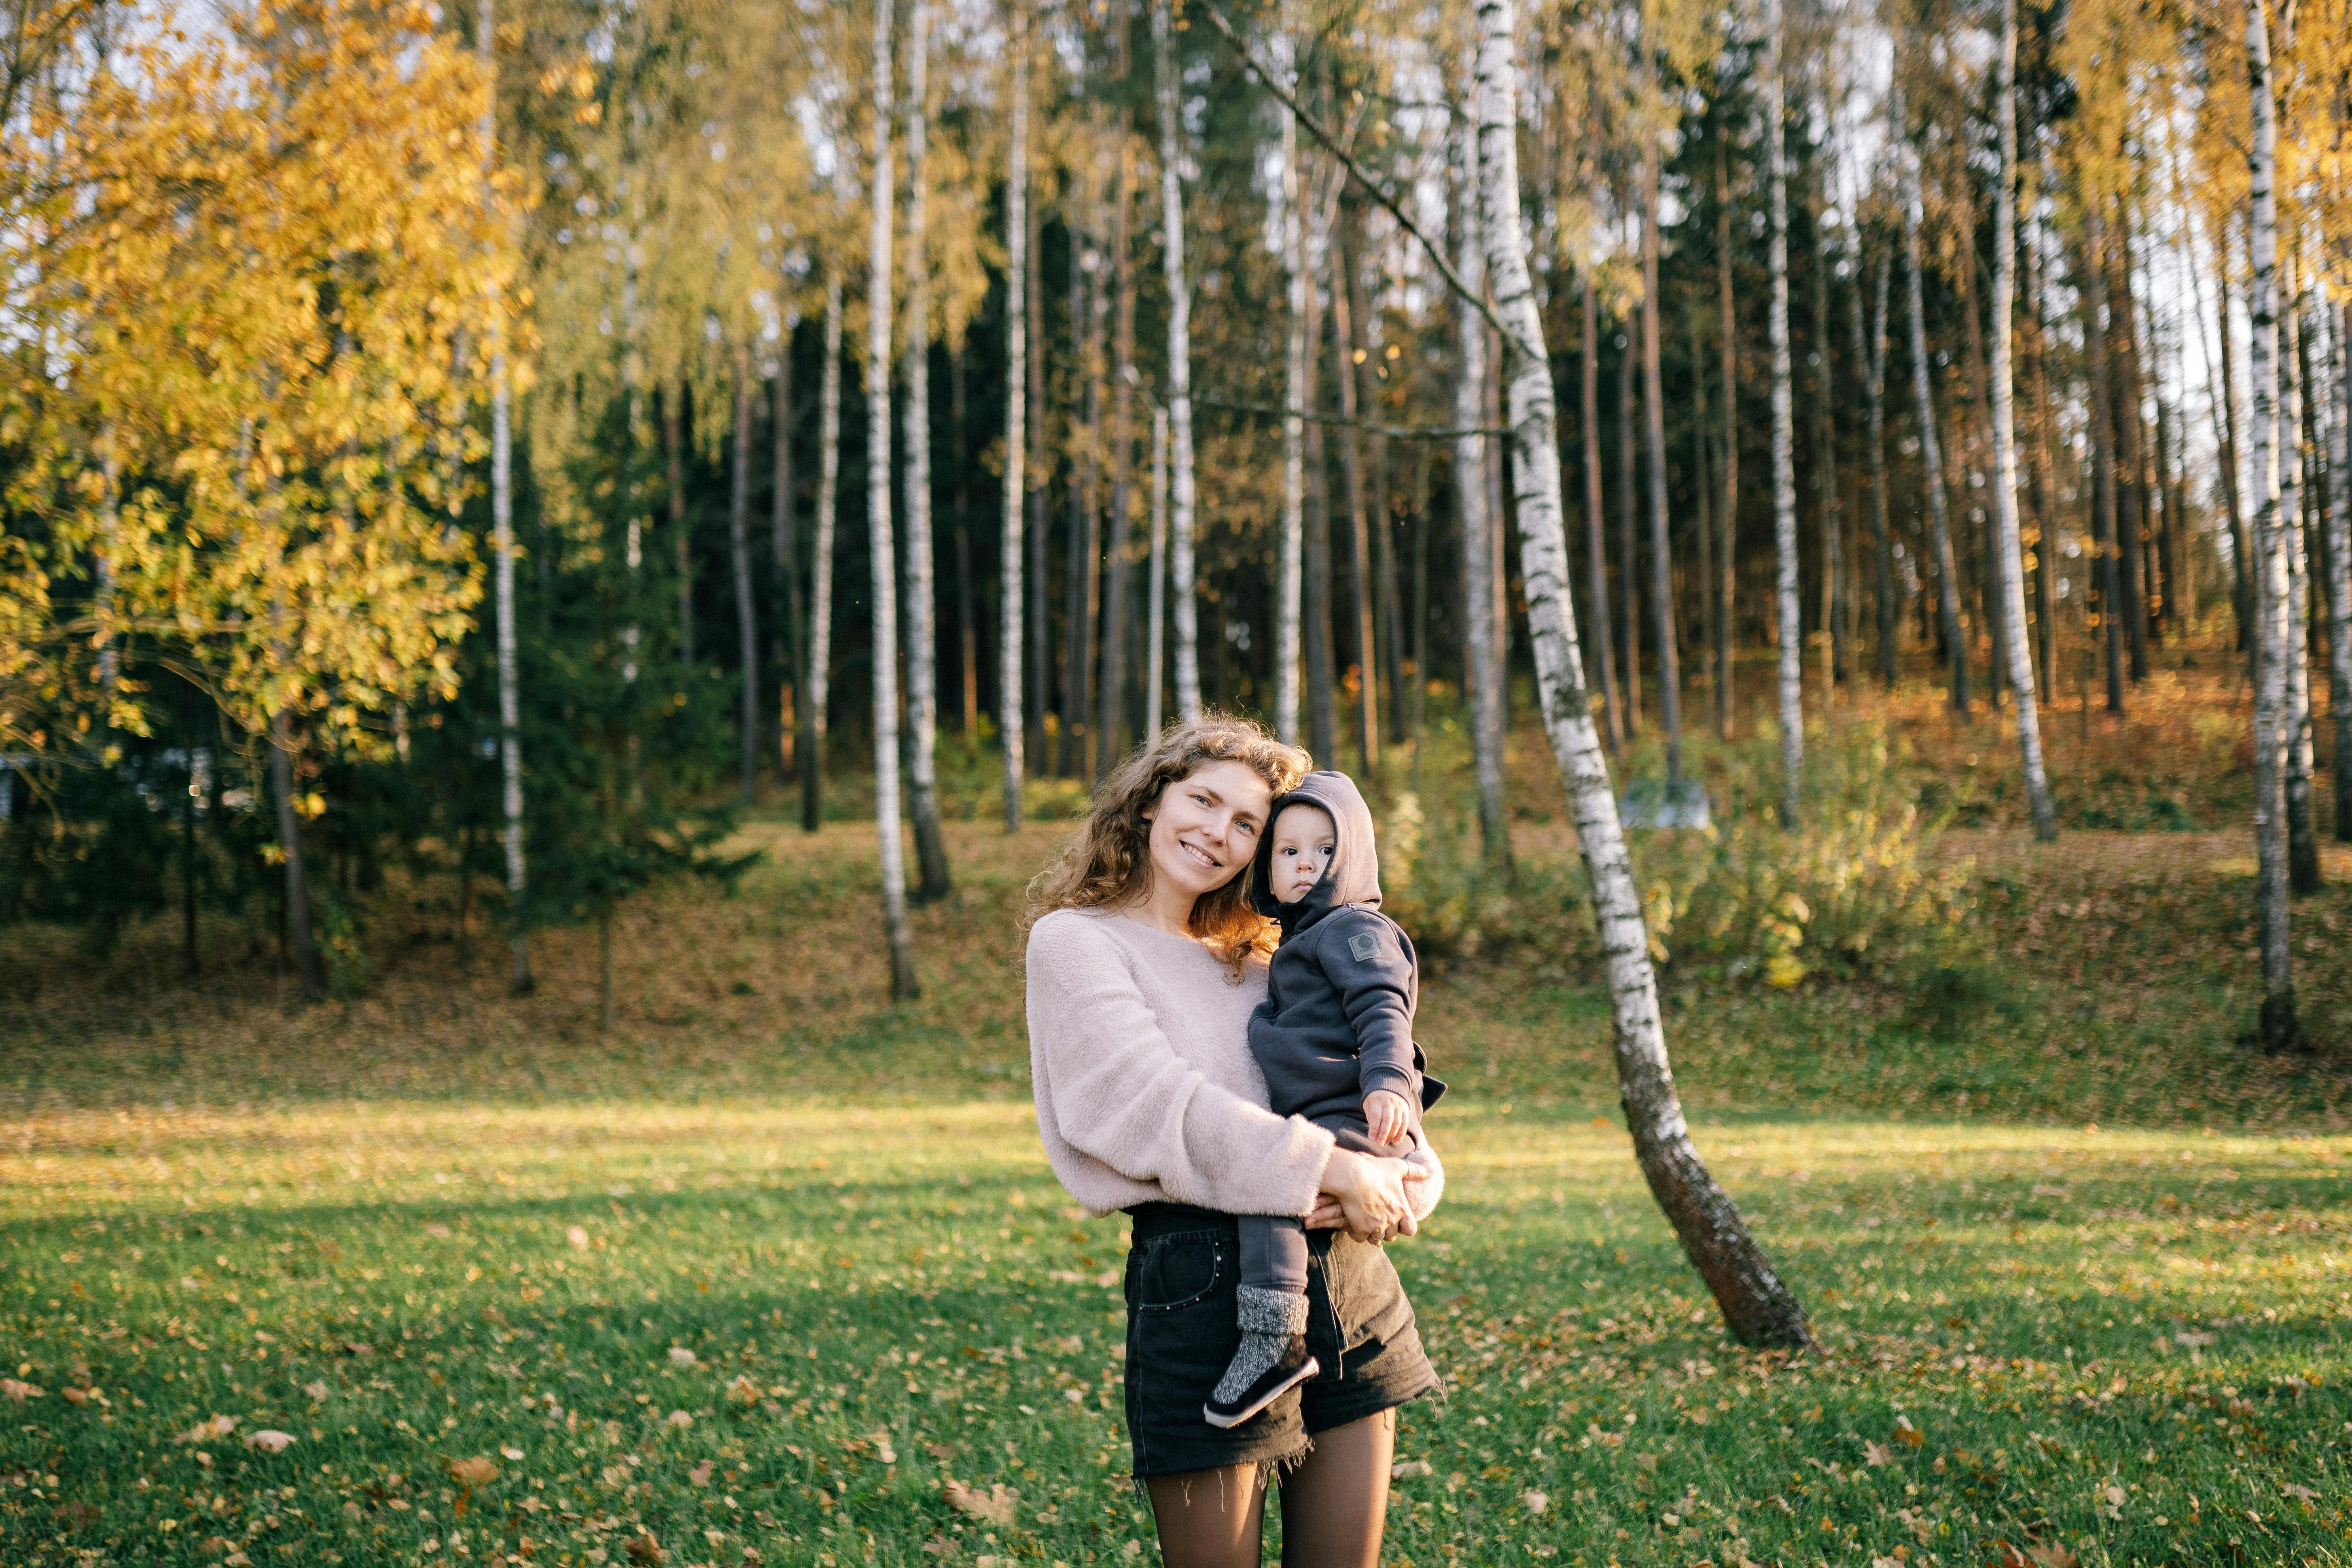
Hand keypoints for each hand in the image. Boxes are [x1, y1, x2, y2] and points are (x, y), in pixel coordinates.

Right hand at [1314, 1148, 1428, 1243]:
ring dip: (1372, 1233)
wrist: (1351, 1176)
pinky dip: (1357, 1233)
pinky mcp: (1359, 1229)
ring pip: (1376, 1239)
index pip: (1411, 1230)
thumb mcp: (1397, 1167)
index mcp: (1401, 1209)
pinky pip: (1360, 1238)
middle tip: (1378, 1219)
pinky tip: (1353, 1223)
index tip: (1397, 1220)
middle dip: (1386, 1230)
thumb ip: (1415, 1171)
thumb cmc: (1374, 1169)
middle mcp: (1390, 1221)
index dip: (1405, 1226)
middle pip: (1391, 1236)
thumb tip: (1433, 1170)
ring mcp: (1375, 1226)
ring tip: (1366, 1222)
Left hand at [1363, 1090, 1410, 1145]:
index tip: (1371, 1138)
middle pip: (1387, 1120)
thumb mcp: (1369, 1104)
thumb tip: (1374, 1134)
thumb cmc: (1375, 1099)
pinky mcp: (1405, 1110)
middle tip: (1379, 1143)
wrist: (1389, 1085)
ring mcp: (1399, 1106)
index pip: (1376, 1116)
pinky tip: (1395, 1142)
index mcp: (1377, 1100)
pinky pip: (1405, 1123)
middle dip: (1383, 1134)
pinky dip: (1401, 1134)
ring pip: (1397, 1123)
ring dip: (1391, 1135)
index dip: (1374, 1128)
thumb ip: (1371, 1117)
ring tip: (1385, 1143)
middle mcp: (1389, 1102)